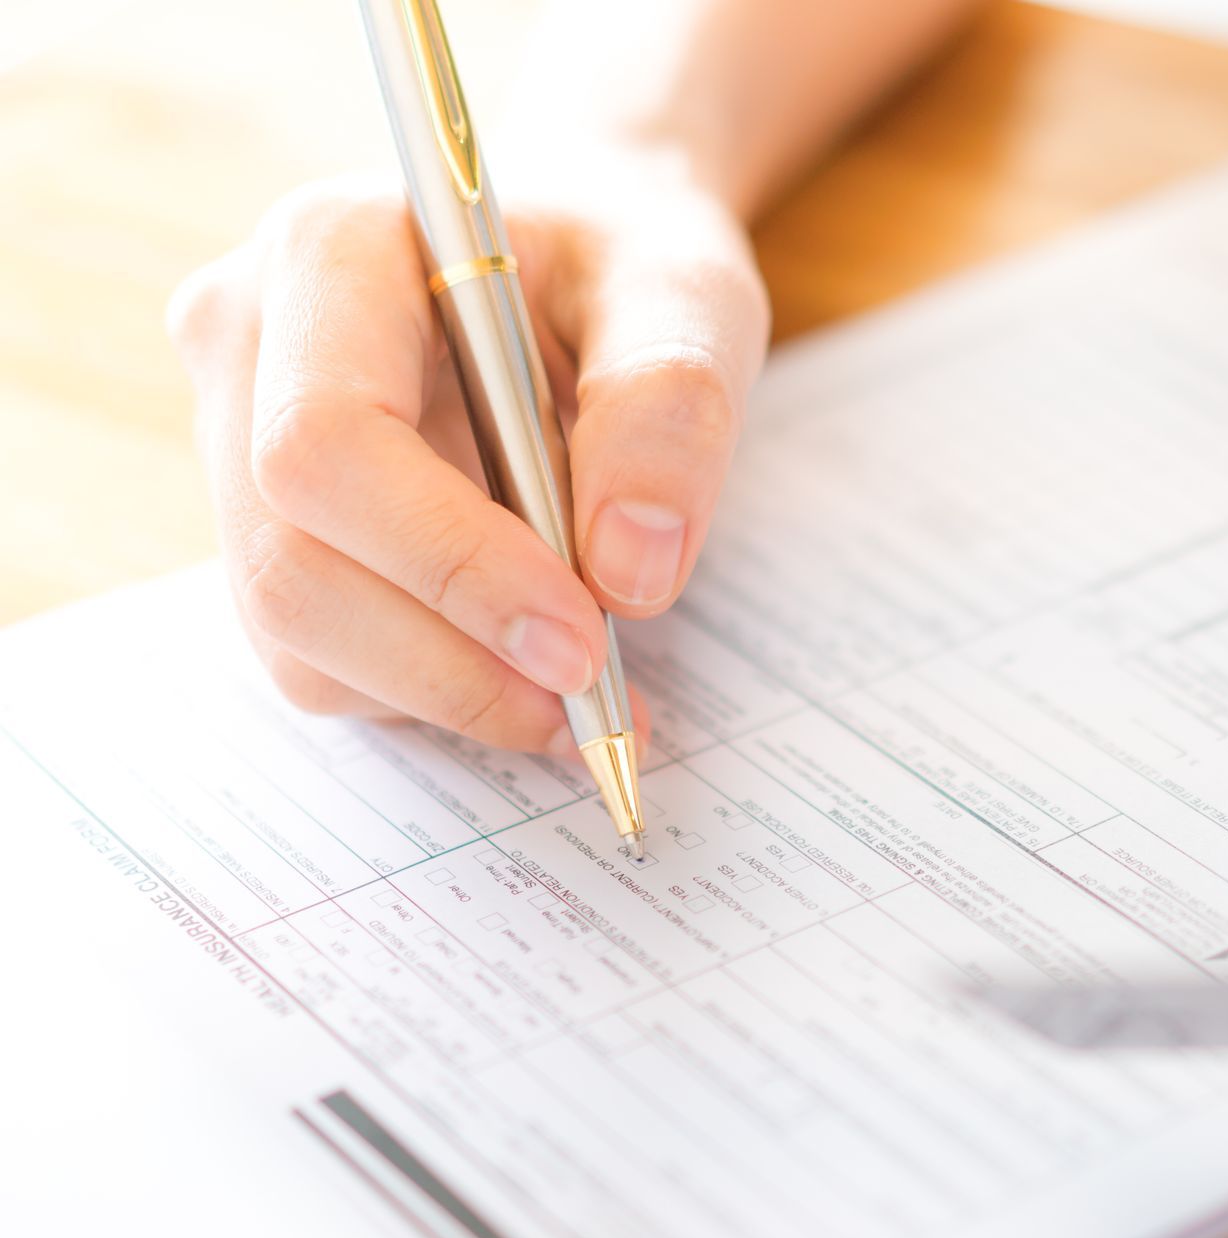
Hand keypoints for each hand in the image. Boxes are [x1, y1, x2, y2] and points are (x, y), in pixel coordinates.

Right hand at [166, 152, 767, 753]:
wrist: (583, 262)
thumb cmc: (625, 260)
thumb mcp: (689, 294)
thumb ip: (671, 406)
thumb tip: (629, 571)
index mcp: (330, 252)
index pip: (327, 441)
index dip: (451, 563)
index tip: (582, 640)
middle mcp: (247, 345)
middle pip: (290, 562)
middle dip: (450, 661)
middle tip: (593, 696)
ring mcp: (239, 446)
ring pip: (296, 634)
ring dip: (449, 691)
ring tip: (584, 688)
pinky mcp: (275, 529)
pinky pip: (326, 655)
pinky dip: (437, 690)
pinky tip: (532, 666)